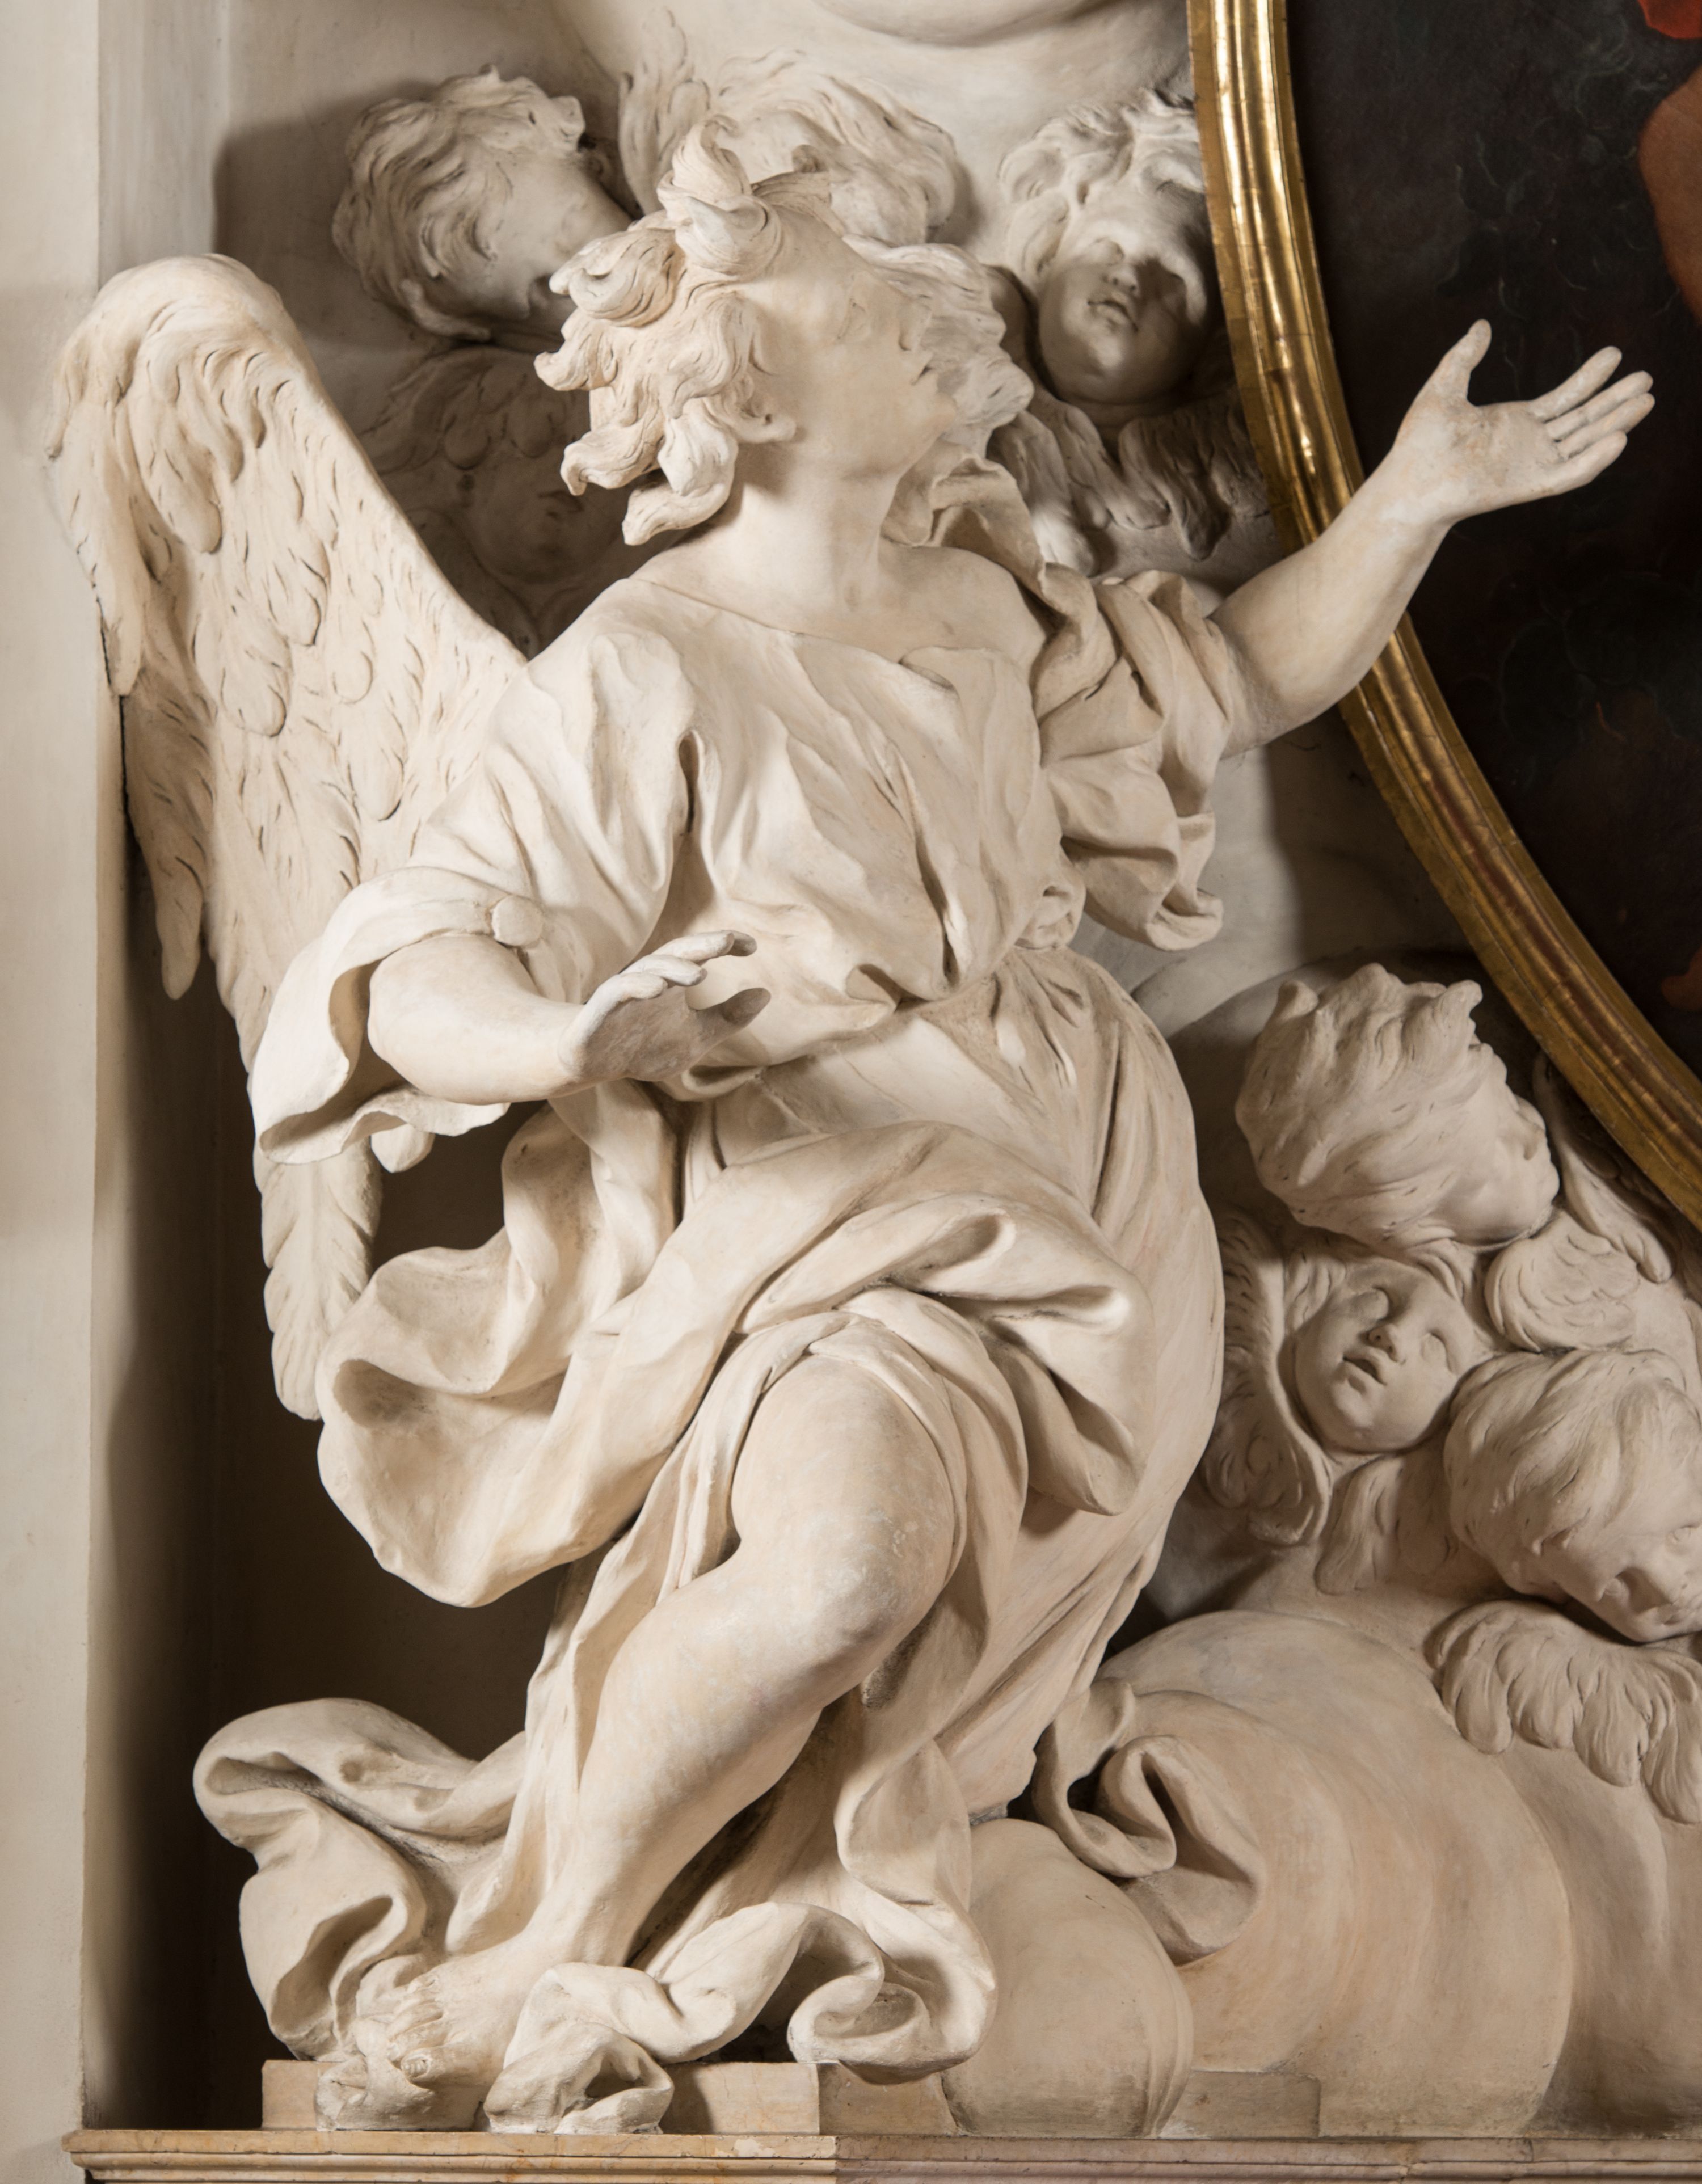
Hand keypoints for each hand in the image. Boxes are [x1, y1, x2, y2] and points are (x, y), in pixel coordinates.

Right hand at [557, 931, 769, 1087]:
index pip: (700, 954)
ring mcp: (625, 991)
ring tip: (699, 973)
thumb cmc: (644, 1045)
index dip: (724, 945)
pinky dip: (637, 987)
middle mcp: (650, 979)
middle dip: (702, 945)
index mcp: (672, 980)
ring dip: (673, 968)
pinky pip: (619, 991)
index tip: (753, 946)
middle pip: (676, 954)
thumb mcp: (697, 1037)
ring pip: (649, 970)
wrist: (593, 1063)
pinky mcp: (601, 1008)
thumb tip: (766, 994)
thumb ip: (729, 1018)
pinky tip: (657, 989)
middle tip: (729, 940)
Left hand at [1382, 322, 1652, 532]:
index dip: (1590, 377)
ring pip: (1583, 442)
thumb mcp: (1444, 388)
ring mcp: (1530, 465)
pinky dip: (1594, 460)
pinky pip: (1569, 474)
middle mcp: (1528, 444)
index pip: (1564, 399)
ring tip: (1646, 401)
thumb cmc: (1419, 443)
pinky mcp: (1528, 486)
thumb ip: (1464, 357)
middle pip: (1583, 419)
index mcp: (1513, 422)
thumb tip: (1481, 326)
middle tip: (1647, 379)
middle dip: (1615, 400)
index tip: (1615, 354)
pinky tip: (1618, 439)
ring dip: (1615, 423)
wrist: (1407, 483)